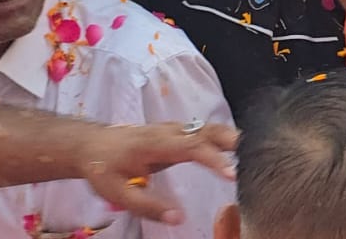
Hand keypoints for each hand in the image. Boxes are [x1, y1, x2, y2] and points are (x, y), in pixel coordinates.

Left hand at [79, 121, 237, 224]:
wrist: (90, 144)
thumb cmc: (103, 169)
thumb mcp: (118, 193)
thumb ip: (148, 206)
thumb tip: (178, 217)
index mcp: (157, 144)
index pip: (193, 147)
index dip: (215, 159)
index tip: (233, 173)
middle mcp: (169, 131)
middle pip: (207, 130)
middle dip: (232, 141)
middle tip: (255, 154)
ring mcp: (173, 128)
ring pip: (207, 127)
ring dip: (229, 137)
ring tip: (251, 151)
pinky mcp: (175, 130)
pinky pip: (202, 129)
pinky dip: (221, 137)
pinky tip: (232, 148)